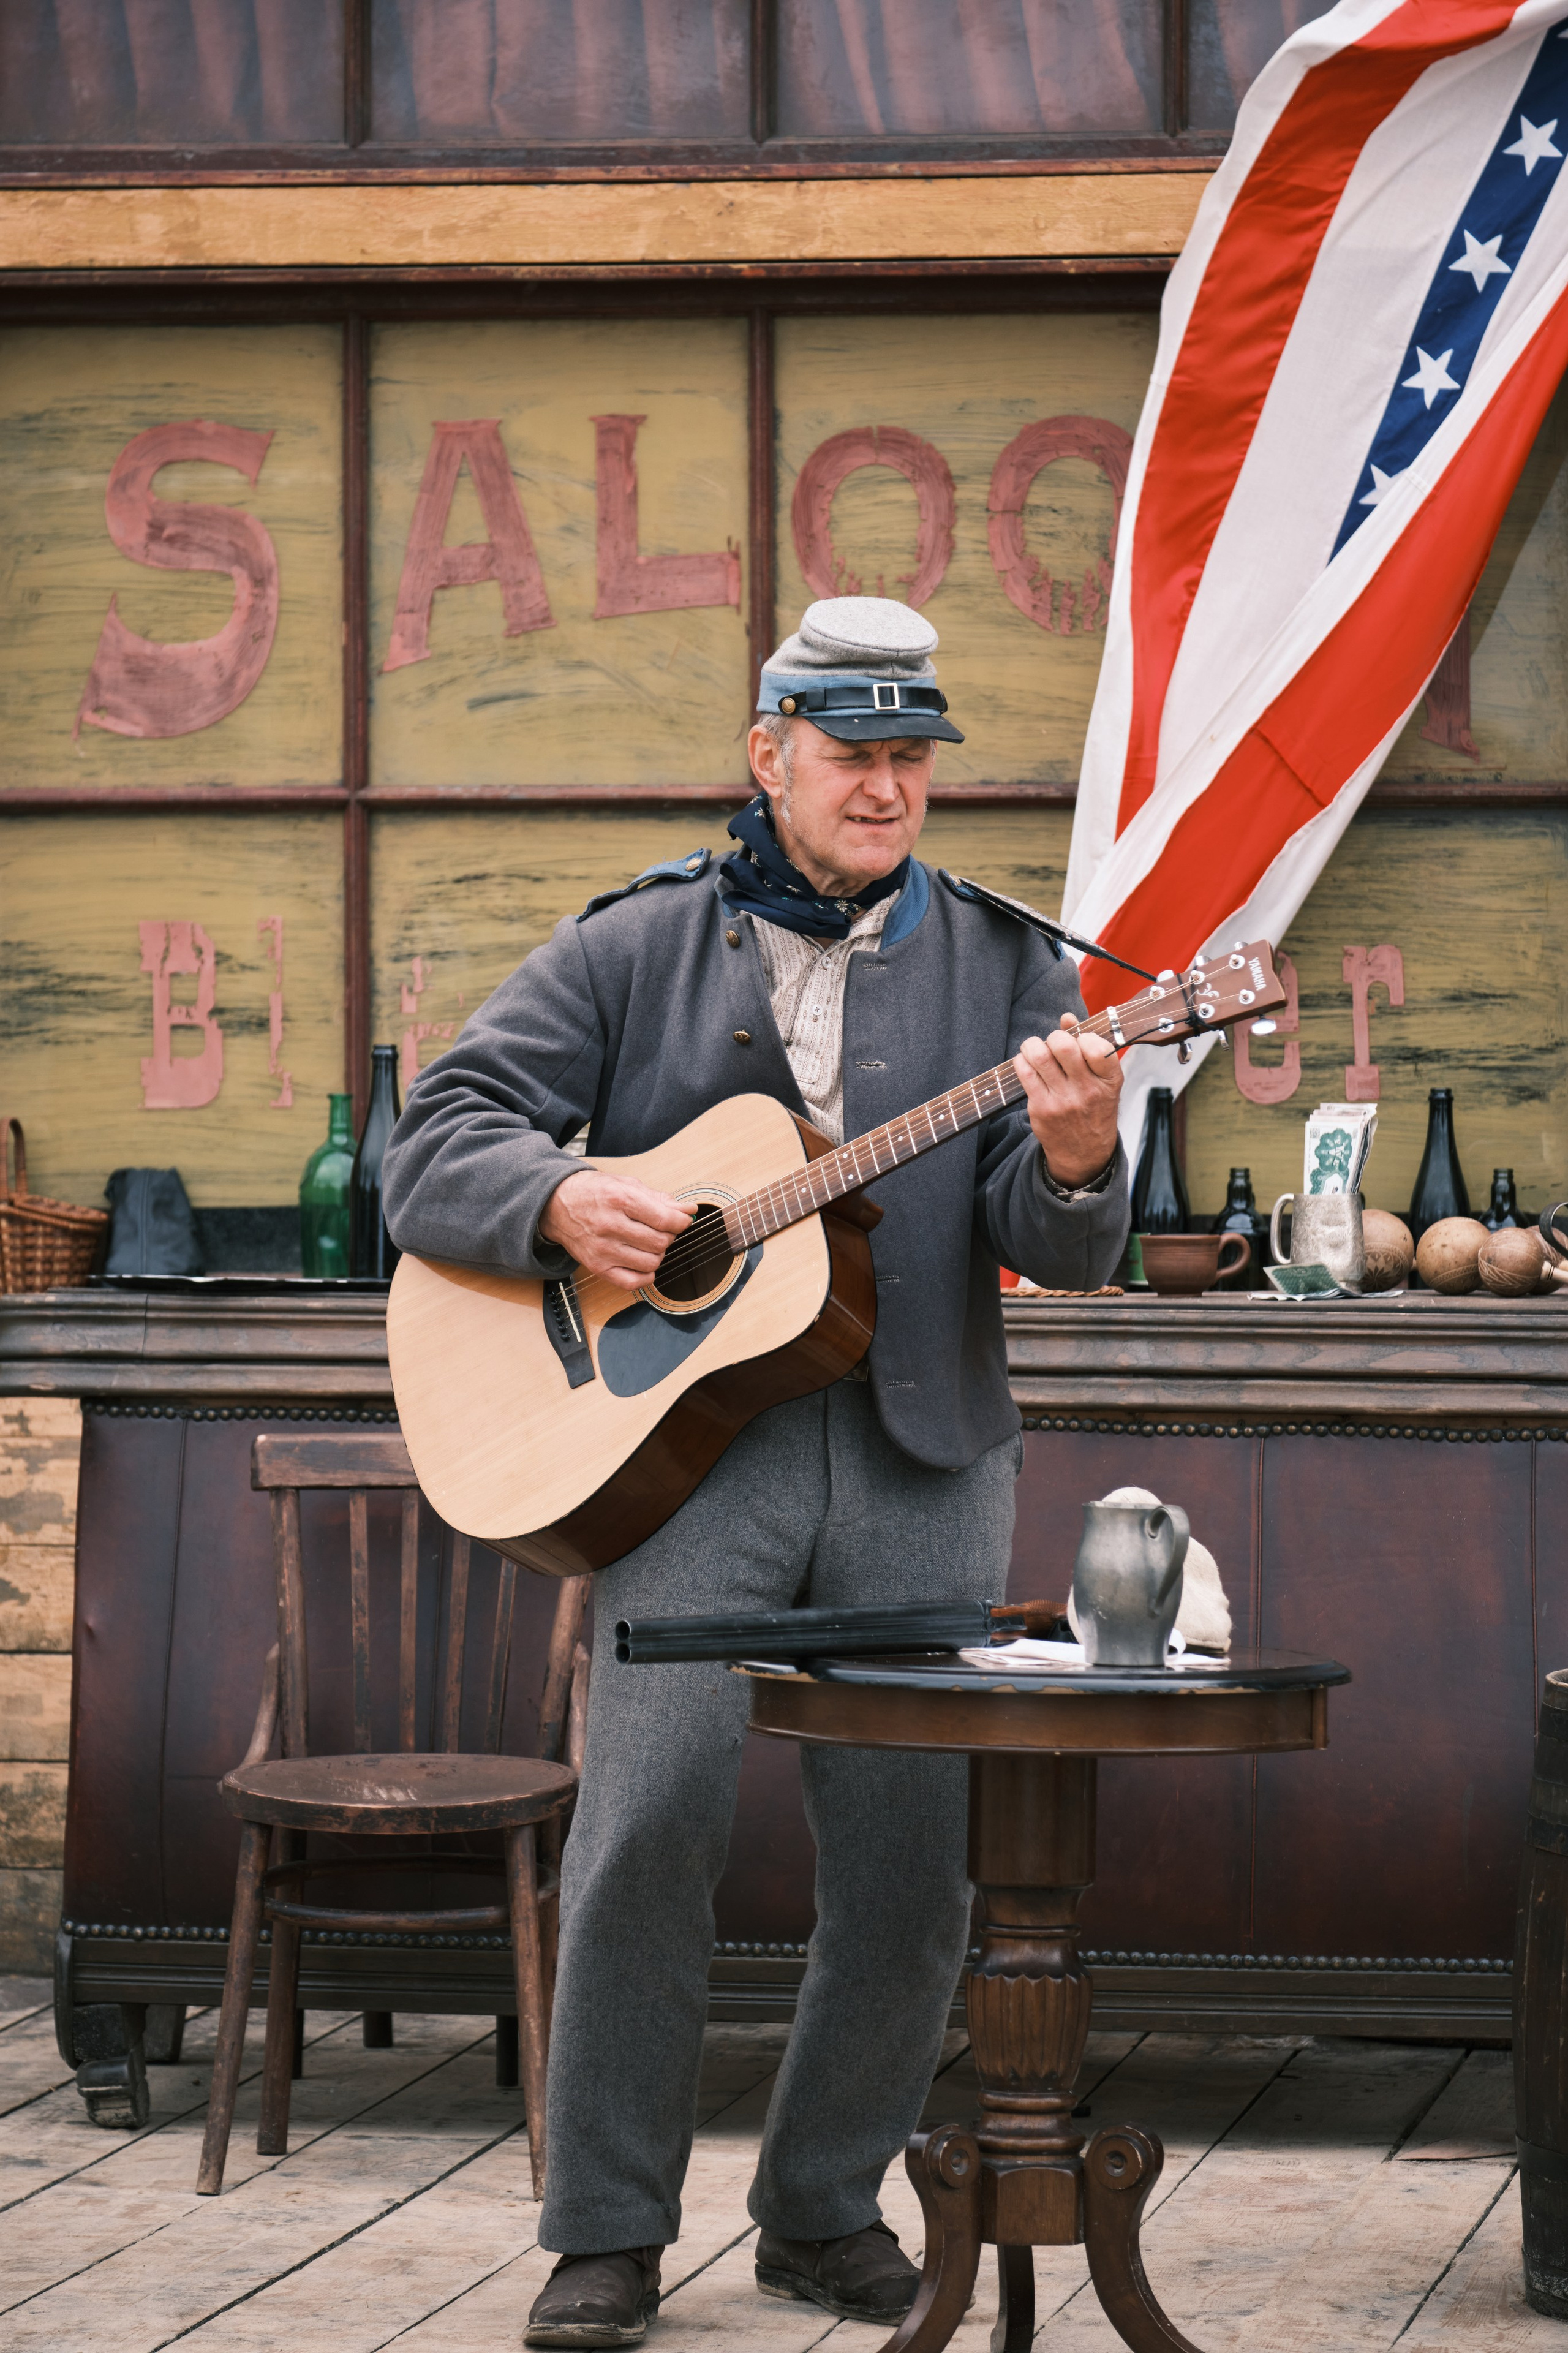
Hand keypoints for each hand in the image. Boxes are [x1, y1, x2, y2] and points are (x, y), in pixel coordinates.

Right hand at [539, 1169, 690, 1291]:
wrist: (555, 1205)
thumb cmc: (593, 1192)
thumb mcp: (626, 1184)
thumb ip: (659, 1198)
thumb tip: (688, 1211)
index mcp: (618, 1199)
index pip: (663, 1219)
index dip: (681, 1221)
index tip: (682, 1219)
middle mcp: (609, 1225)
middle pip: (660, 1242)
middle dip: (668, 1235)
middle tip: (661, 1228)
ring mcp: (602, 1249)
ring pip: (650, 1263)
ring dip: (657, 1254)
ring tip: (648, 1243)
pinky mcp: (597, 1267)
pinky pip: (632, 1282)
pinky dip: (645, 1275)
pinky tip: (642, 1262)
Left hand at [1015, 1015, 1122, 1188]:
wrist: (1084, 1153)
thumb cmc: (1094, 1108)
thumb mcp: (1103, 1080)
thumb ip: (1088, 1046)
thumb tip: (1066, 1017)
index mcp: (1109, 1080)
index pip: (1097, 1046)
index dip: (1083, 1036)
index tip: (1079, 1041)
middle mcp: (1088, 1090)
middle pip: (1063, 1047)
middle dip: (1054, 1037)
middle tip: (1053, 1044)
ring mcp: (1063, 1101)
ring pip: (1039, 1056)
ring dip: (1033, 1045)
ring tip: (1036, 1050)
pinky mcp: (1041, 1108)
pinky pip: (1024, 1072)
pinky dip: (1022, 1061)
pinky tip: (1027, 1064)